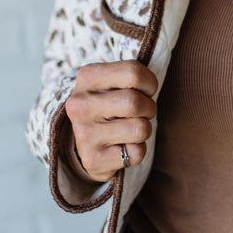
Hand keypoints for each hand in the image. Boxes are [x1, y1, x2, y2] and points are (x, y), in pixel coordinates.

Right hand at [64, 61, 158, 182]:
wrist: (86, 142)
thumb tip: (152, 83)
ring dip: (144, 129)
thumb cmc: (111, 105)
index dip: (149, 83)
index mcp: (87, 77)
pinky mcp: (93, 159)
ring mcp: (84, 134)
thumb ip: (133, 76)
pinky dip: (137, 150)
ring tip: (130, 129)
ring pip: (140, 128)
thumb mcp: (115, 82)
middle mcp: (80, 105)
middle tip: (141, 112)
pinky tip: (121, 146)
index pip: (133, 72)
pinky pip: (136, 153)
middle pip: (135, 102)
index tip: (144, 90)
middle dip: (148, 108)